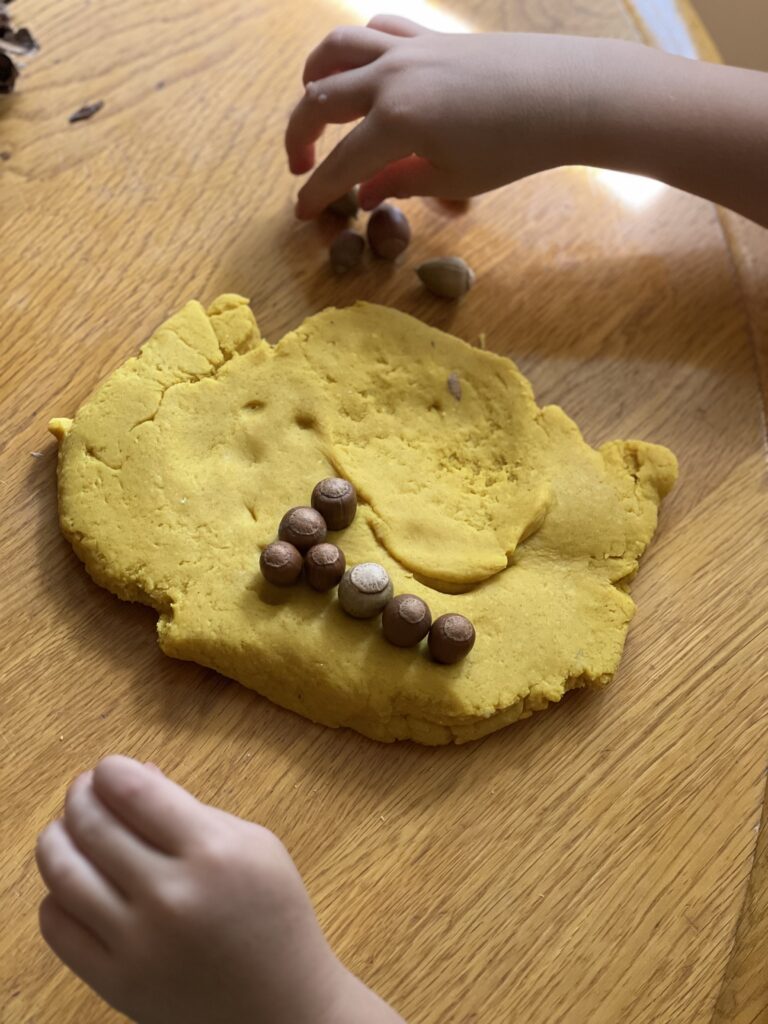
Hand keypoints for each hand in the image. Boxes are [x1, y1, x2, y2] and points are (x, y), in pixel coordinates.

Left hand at [36, 756, 403, 1023]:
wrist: (281, 1006)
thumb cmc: (273, 915)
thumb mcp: (253, 844)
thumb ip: (191, 808)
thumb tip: (134, 774)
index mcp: (212, 852)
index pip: (134, 792)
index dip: (110, 771)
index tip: (109, 770)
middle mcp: (170, 895)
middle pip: (93, 826)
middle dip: (81, 797)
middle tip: (85, 792)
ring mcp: (138, 943)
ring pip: (63, 874)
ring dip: (55, 839)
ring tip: (65, 829)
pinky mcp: (116, 983)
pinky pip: (58, 928)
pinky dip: (56, 895)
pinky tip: (72, 884)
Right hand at [287, 16, 767, 227]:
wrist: (565, 94)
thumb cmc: (513, 147)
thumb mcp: (452, 180)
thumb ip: (398, 184)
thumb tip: (362, 195)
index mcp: (394, 121)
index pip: (339, 163)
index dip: (315, 191)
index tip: (302, 213)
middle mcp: (390, 76)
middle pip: (320, 98)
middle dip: (299, 135)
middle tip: (301, 165)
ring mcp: (409, 49)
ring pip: (338, 48)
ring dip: (315, 76)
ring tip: (315, 103)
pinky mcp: (430, 36)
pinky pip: (378, 31)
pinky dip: (357, 50)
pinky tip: (362, 71)